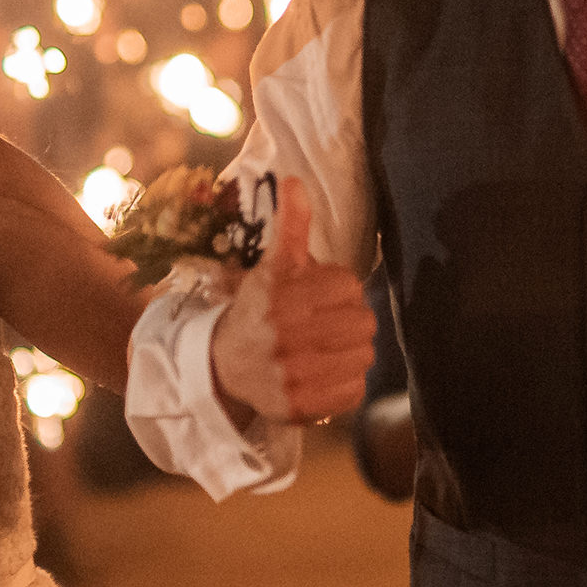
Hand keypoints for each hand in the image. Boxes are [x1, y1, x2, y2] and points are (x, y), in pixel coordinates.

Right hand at [209, 176, 375, 423]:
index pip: (350, 286)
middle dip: (349, 320)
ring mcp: (291, 373)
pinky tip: (323, 372)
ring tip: (326, 349)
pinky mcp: (300, 406)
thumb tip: (295, 180)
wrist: (222, 365)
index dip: (339, 290)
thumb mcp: (272, 265)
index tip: (318, 296)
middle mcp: (283, 333)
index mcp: (279, 293)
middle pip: (363, 322)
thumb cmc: (259, 309)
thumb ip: (291, 225)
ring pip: (363, 356)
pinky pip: (355, 389)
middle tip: (326, 324)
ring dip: (351, 351)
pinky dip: (346, 382)